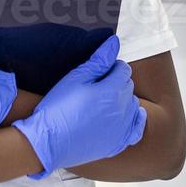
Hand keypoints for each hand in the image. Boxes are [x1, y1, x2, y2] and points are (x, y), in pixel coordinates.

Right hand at [11, 34, 146, 178]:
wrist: (49, 142)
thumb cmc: (58, 108)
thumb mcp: (75, 78)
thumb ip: (99, 60)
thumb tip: (114, 43)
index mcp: (112, 91)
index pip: (123, 70)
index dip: (111, 67)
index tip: (99, 70)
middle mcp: (122, 110)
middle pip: (128, 86)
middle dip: (117, 81)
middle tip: (97, 85)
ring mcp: (122, 129)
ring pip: (133, 105)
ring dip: (123, 99)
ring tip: (103, 101)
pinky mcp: (118, 143)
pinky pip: (137, 128)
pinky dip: (134, 120)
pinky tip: (124, 116)